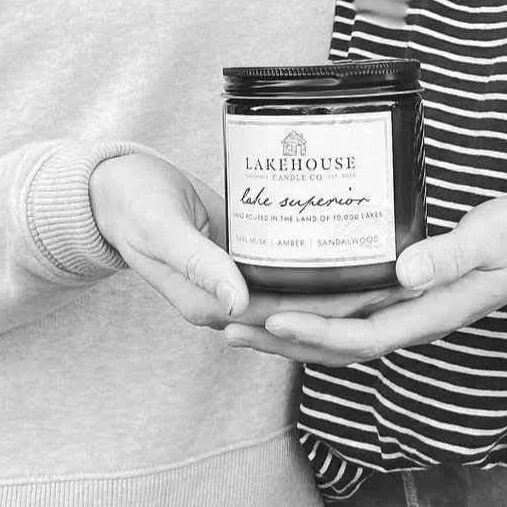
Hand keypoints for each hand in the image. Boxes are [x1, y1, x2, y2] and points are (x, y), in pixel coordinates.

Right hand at [89, 154, 407, 329]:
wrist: (109, 187)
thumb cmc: (130, 206)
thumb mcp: (163, 232)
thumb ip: (200, 265)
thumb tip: (240, 306)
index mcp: (208, 304)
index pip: (281, 318)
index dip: (327, 312)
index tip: (372, 300)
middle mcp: (225, 298)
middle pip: (296, 308)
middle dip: (344, 299)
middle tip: (397, 281)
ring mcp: (232, 276)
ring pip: (292, 287)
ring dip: (333, 279)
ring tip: (384, 264)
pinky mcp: (237, 251)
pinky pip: (280, 261)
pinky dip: (311, 255)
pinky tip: (344, 238)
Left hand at [222, 195, 506, 364]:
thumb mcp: (492, 237)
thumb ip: (449, 254)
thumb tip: (403, 272)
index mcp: (431, 311)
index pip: (361, 336)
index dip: (313, 334)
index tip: (270, 322)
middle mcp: (414, 318)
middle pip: (339, 345)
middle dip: (283, 341)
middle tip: (229, 325)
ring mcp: (411, 308)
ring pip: (342, 334)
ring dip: (292, 331)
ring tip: (242, 318)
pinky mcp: (408, 291)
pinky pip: (355, 311)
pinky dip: (317, 311)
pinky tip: (292, 292)